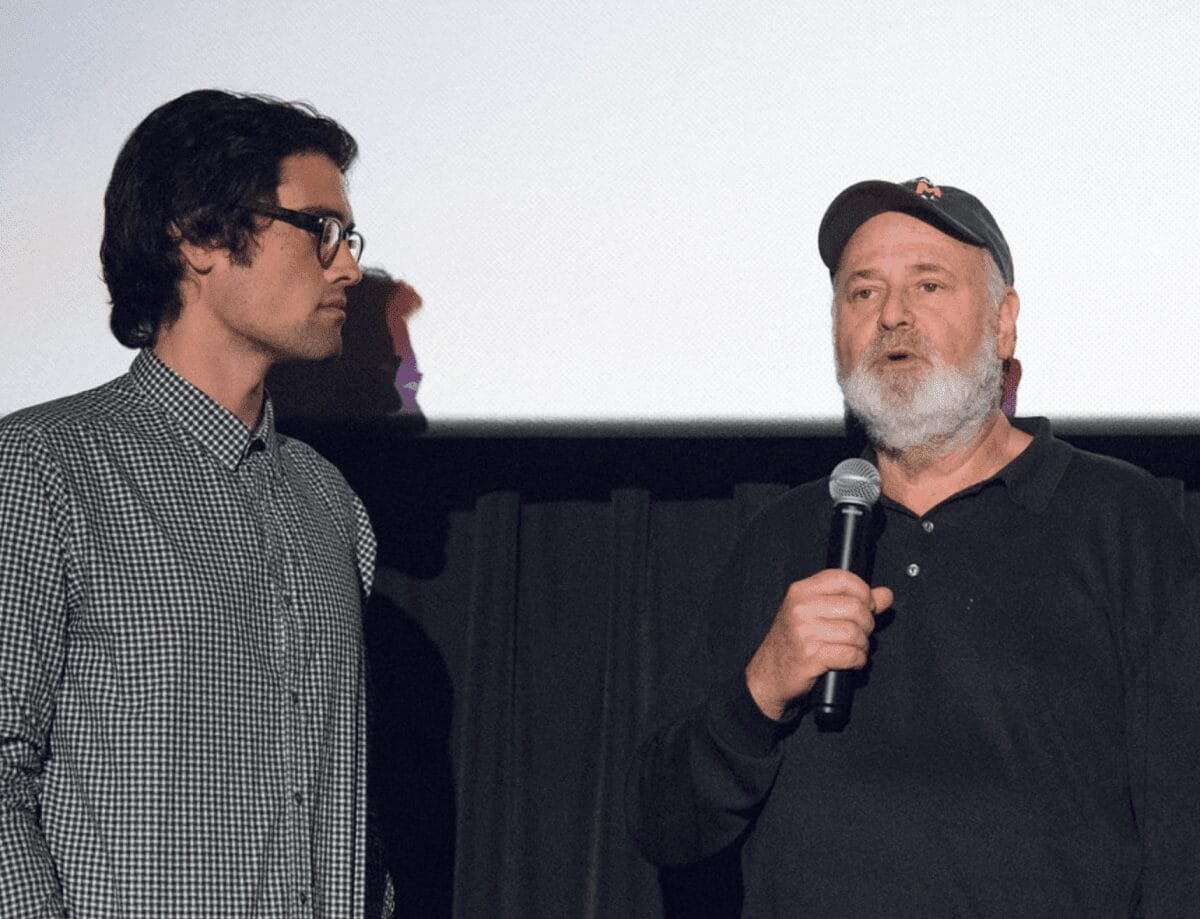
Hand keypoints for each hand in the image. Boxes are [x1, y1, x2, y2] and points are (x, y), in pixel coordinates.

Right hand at [744, 569, 892, 720]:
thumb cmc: (793, 643)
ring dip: (862, 645)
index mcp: (801, 592)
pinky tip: (850, 662)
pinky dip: (857, 660)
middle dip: (867, 624)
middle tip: (859, 633)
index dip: (863, 592)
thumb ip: (853, 600)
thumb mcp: (816, 614)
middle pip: (855, 607)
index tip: (867, 605)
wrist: (769, 675)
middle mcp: (801, 608)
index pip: (842, 578)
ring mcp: (804, 632)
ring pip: (855, 633)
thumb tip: (885, 594)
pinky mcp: (811, 656)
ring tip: (853, 648)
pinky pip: (850, 655)